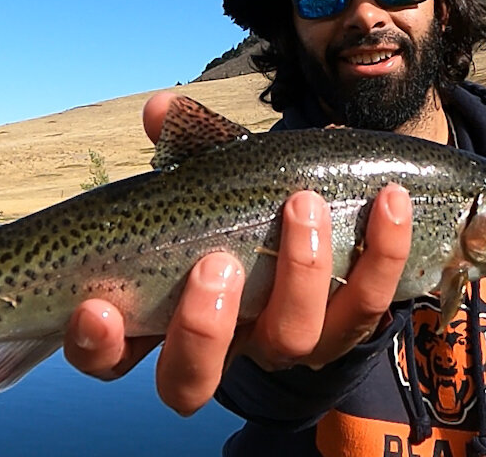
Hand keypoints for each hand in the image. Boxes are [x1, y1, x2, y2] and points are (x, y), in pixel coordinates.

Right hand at [62, 92, 412, 414]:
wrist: (328, 236)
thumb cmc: (244, 210)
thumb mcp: (209, 180)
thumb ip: (185, 148)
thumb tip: (161, 108)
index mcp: (161, 320)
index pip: (110, 355)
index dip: (96, 343)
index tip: (96, 305)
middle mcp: (220, 348)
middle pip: (193, 377)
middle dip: (204, 326)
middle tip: (217, 263)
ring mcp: (282, 343)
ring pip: (286, 342)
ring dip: (297, 275)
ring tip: (302, 205)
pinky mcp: (345, 327)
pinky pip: (364, 309)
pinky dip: (381, 255)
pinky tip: (389, 201)